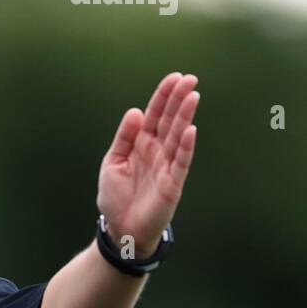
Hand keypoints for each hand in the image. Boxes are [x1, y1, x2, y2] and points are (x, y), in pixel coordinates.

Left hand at [97, 71, 198, 255]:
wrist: (120, 230)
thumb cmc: (116, 198)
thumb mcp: (112, 162)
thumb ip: (124, 137)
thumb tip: (135, 111)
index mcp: (141, 144)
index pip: (154, 115)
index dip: (163, 96)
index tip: (174, 78)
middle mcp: (157, 151)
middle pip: (169, 120)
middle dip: (178, 100)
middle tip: (190, 79)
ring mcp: (166, 166)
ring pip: (178, 137)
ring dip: (185, 116)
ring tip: (193, 96)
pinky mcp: (172, 184)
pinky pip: (181, 162)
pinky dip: (186, 146)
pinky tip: (191, 130)